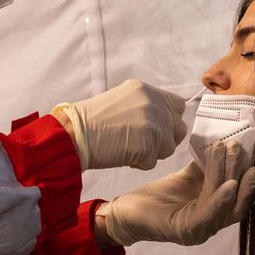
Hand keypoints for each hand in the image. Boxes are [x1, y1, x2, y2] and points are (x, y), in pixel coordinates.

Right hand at [51, 80, 186, 170]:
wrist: (75, 133)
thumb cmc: (92, 120)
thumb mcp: (122, 100)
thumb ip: (146, 105)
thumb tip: (163, 119)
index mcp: (148, 91)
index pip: (178, 105)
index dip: (170, 119)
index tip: (157, 128)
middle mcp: (154, 104)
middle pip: (178, 128)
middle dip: (164, 140)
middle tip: (143, 143)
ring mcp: (153, 124)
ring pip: (169, 147)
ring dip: (152, 153)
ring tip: (129, 148)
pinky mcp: (148, 145)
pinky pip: (153, 162)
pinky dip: (139, 163)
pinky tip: (122, 155)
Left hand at [96, 140, 254, 245]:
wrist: (127, 212)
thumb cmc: (157, 196)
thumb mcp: (186, 178)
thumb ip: (205, 167)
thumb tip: (222, 141)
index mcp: (214, 212)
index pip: (239, 195)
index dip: (250, 176)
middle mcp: (212, 225)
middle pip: (238, 201)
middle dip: (244, 173)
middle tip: (243, 147)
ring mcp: (200, 231)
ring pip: (224, 203)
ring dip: (230, 175)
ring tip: (230, 151)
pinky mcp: (185, 232)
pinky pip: (208, 214)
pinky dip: (220, 198)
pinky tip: (227, 183)